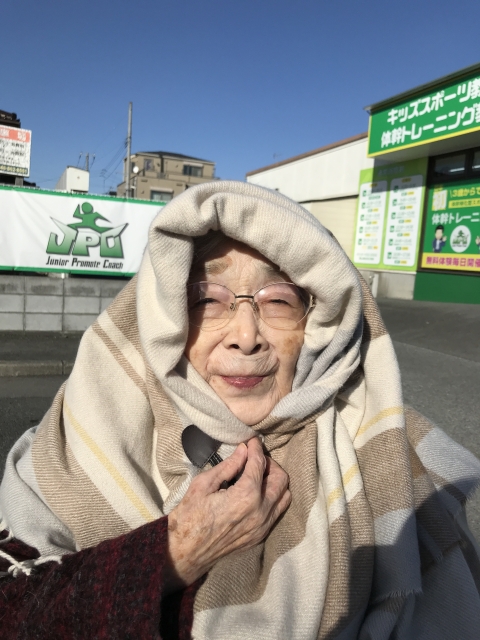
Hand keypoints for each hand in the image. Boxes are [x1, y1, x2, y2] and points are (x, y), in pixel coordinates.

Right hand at [165, 438, 289, 590]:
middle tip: (255, 458)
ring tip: (259, 475)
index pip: (259, 463)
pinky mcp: (260, 536)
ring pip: (284, 496)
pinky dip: (273, 498)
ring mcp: (263, 526)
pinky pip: (277, 512)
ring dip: (275, 481)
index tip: (252, 440)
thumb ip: (228, 466)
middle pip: (280, 479)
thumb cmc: (189, 516)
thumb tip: (244, 450)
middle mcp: (260, 511)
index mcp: (246, 496)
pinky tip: (258, 492)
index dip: (256, 447)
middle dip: (270, 463)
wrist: (186, 553)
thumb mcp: (203, 484)